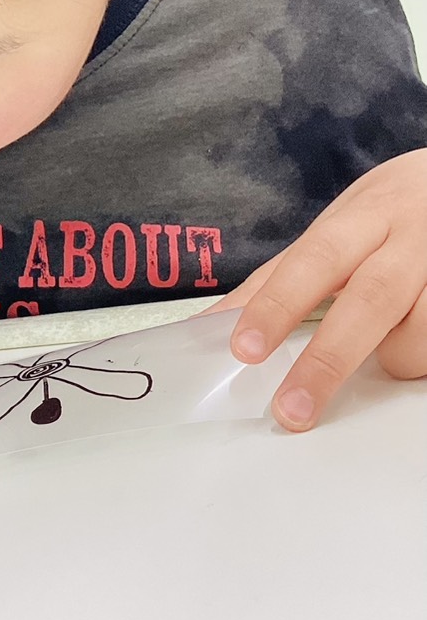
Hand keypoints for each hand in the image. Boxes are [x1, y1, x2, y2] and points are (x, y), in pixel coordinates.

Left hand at [201, 149, 426, 429]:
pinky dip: (423, 354)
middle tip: (292, 408)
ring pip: (422, 329)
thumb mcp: (337, 226)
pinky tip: (417, 342)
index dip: (278, 303)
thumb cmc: (393, 211)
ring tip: (388, 357)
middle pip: (371, 298)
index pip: (314, 258)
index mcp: (365, 215)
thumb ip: (279, 275)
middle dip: (328, 358)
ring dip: (397, 355)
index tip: (245, 349)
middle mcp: (411, 237)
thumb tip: (213, 322)